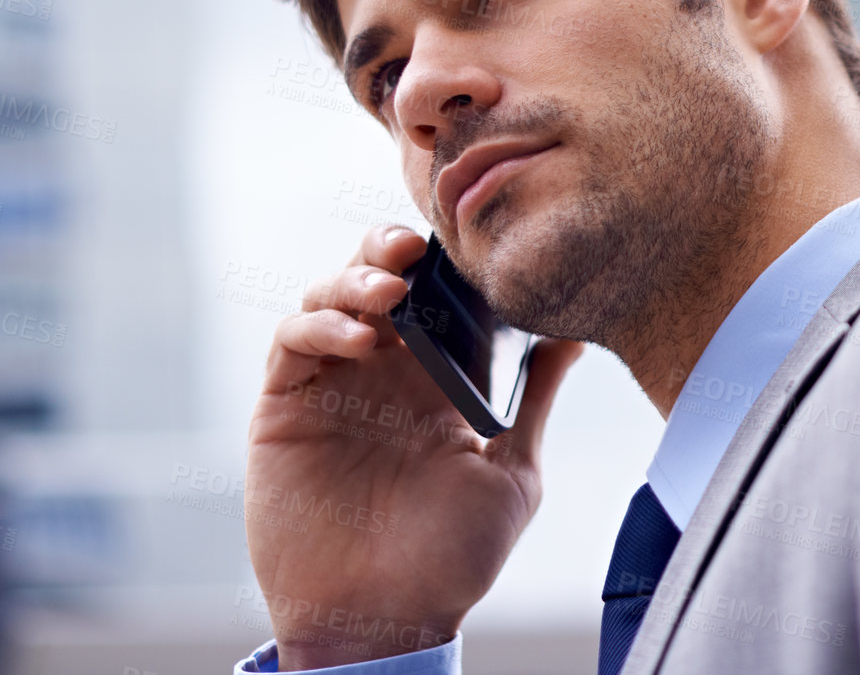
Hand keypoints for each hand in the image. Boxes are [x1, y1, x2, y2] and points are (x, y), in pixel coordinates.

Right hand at [244, 224, 583, 669]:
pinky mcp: (284, 409)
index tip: (467, 242)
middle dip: (389, 250)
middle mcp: (380, 373)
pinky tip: (360, 339)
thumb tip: (575, 334)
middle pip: (373, 279)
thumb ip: (535, 399)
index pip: (433, 296)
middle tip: (414, 247)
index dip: (442, 262)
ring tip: (389, 291)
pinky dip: (321, 327)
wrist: (388, 618)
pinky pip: (290, 345)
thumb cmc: (453, 557)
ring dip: (353, 281)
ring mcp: (330, 386)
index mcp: (435, 379)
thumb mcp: (512, 471)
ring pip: (327, 299)